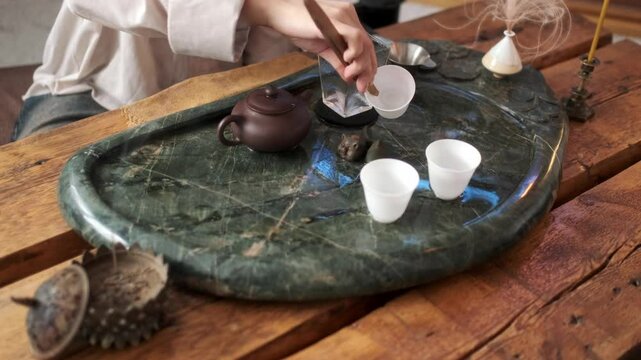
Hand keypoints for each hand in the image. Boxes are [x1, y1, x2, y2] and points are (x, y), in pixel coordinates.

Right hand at [243, 0, 376, 92]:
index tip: (365, 82)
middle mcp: (350, 16)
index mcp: (348, 21)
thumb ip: (337, 60)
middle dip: (368, 70)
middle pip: (368, 46)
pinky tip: (347, 60)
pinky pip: (354, 36)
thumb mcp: (322, 48)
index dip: (369, 65)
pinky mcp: (336, 20)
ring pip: (364, 43)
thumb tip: (348, 77)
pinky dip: (355, 51)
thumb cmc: (298, 28)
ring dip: (361, 64)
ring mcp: (344, 17)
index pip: (366, 45)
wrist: (279, 14)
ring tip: (351, 76)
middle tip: (362, 87)